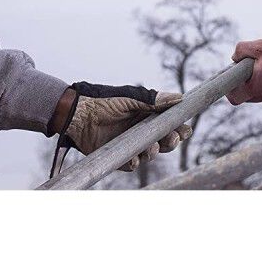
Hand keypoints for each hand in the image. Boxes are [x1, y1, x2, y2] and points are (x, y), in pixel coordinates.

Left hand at [51, 81, 192, 175]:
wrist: (77, 114)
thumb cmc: (103, 100)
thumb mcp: (129, 97)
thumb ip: (153, 100)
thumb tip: (179, 98)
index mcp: (146, 113)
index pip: (168, 122)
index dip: (178, 127)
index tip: (185, 129)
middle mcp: (140, 129)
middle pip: (163, 140)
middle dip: (171, 141)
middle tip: (172, 139)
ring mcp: (130, 143)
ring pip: (150, 153)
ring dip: (154, 152)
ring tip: (150, 148)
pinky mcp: (118, 155)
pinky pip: (132, 163)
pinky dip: (135, 163)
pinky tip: (135, 159)